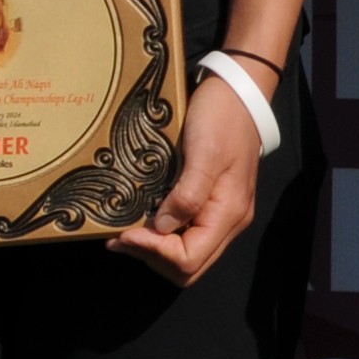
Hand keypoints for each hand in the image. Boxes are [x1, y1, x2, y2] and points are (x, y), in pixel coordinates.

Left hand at [113, 81, 265, 283]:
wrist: (237, 91)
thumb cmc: (222, 117)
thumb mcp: (204, 153)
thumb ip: (186, 196)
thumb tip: (161, 229)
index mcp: (229, 213)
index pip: (190, 260)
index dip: (155, 252)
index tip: (127, 231)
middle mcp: (229, 221)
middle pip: (190, 267)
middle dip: (152, 258)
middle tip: (120, 237)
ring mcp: (221, 213)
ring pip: (187, 255)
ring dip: (153, 251)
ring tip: (122, 233)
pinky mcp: (211, 204)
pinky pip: (186, 236)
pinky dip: (160, 238)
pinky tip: (140, 222)